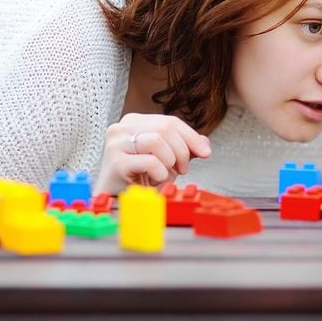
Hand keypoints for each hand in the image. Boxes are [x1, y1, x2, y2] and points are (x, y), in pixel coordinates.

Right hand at [95, 113, 211, 194]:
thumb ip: (183, 147)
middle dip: (181, 151)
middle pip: (165, 128)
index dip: (191, 137)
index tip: (206, 152)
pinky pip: (150, 162)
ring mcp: (116, 144)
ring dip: (169, 162)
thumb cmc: (138, 177)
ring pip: (157, 141)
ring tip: (164, 175)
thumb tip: (204, 144)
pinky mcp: (116, 162)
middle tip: (182, 169)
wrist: (115, 199)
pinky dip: (160, 174)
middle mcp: (122, 128)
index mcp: (134, 122)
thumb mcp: (165, 158)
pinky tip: (154, 181)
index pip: (170, 121)